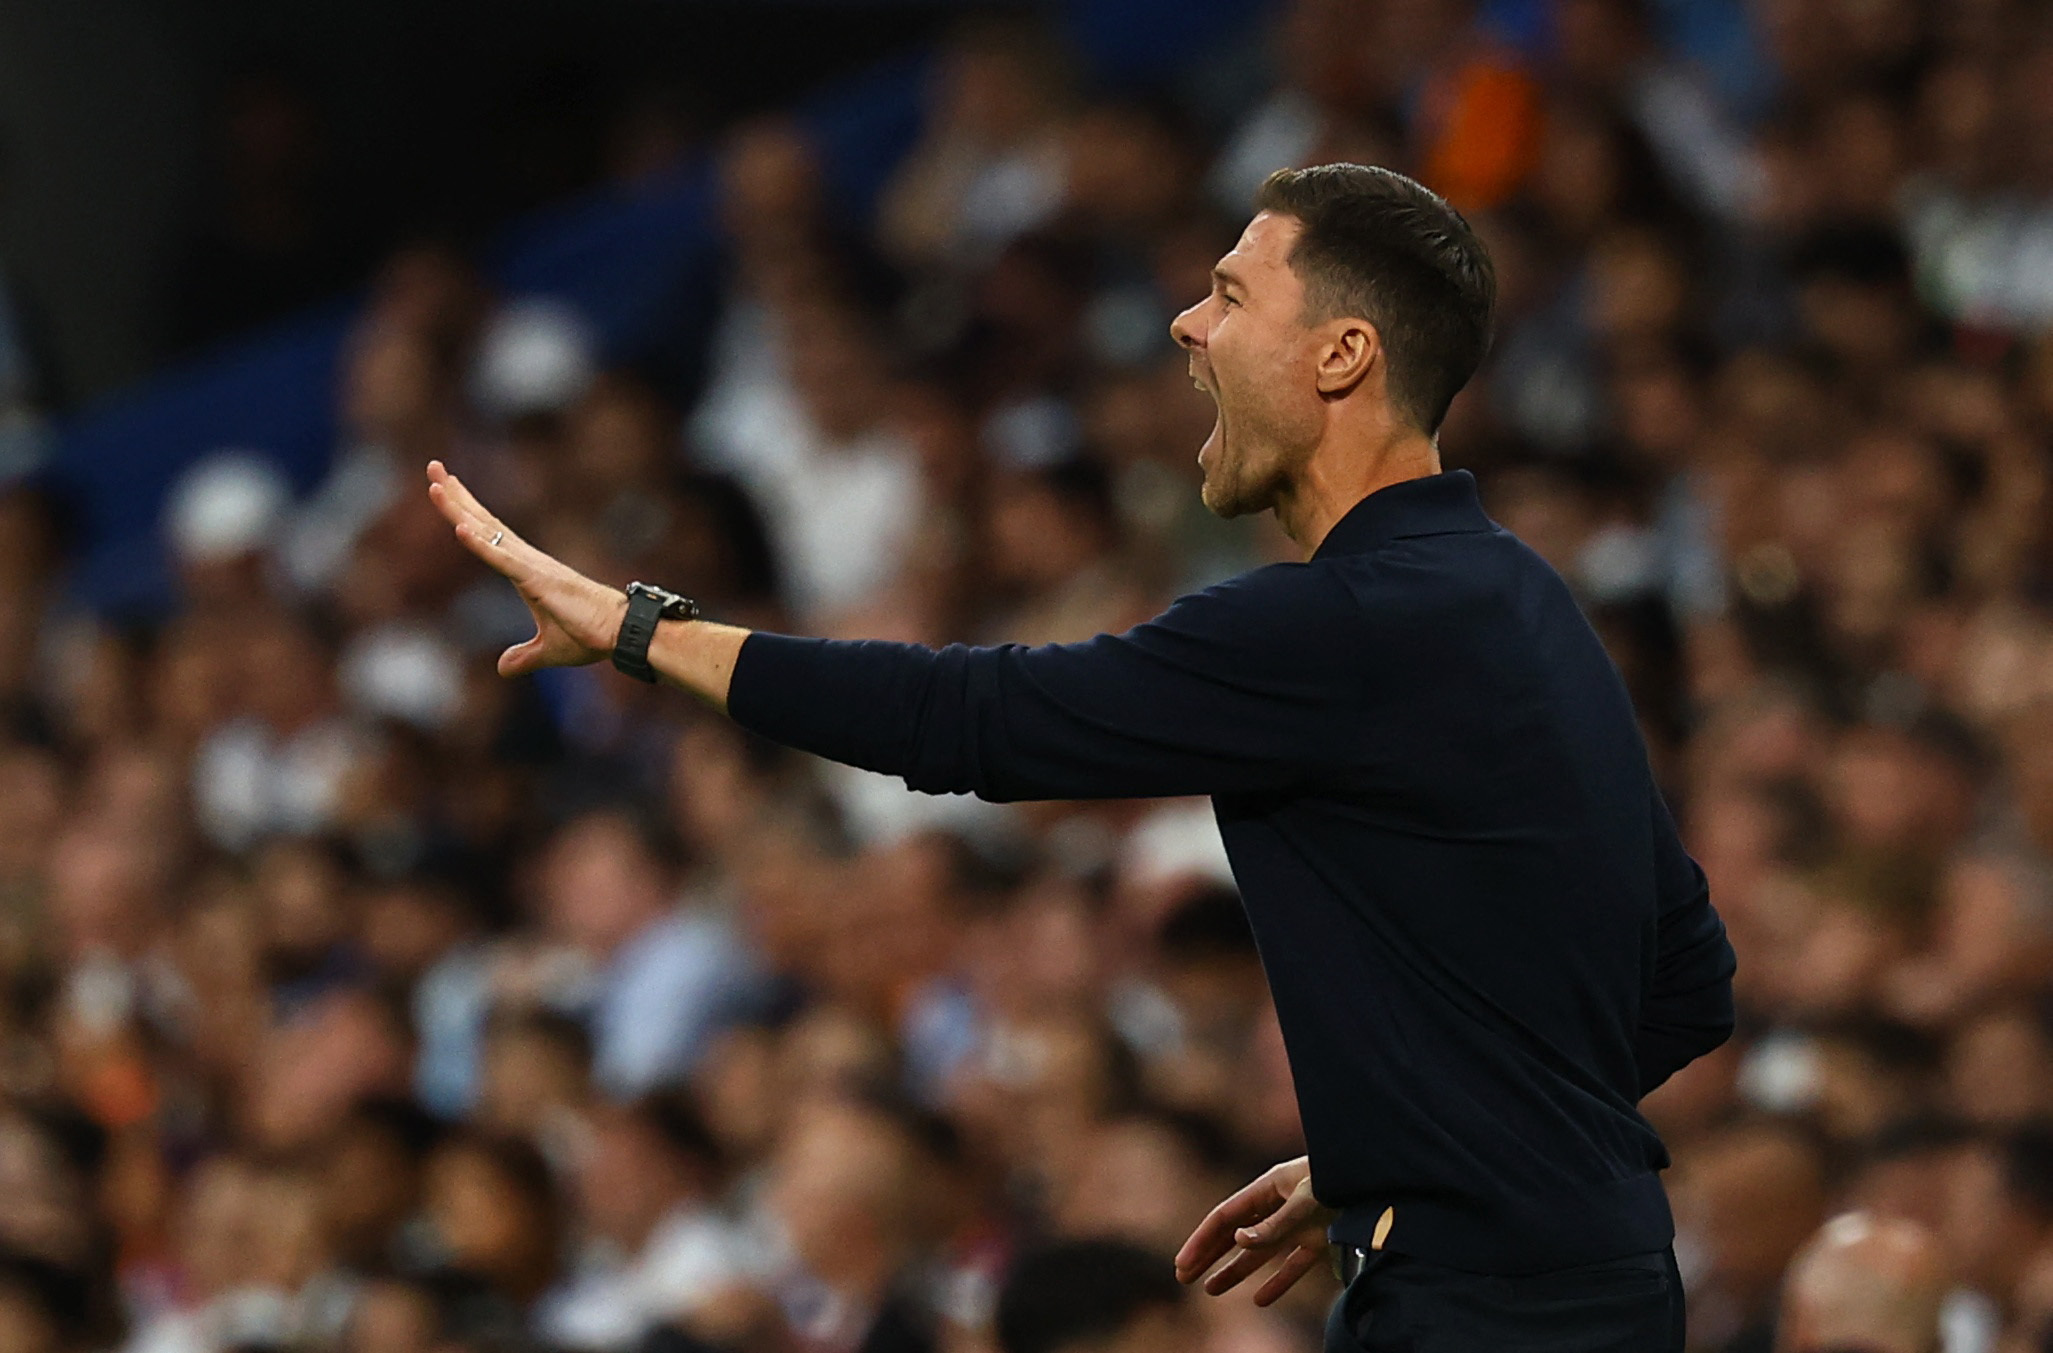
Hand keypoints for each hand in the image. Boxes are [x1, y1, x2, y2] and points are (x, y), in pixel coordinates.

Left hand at [426, 461, 627, 677]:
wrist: (619, 633)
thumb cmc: (591, 635)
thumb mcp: (548, 650)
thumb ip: (523, 657)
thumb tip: (503, 669)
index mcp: (527, 571)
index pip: (490, 535)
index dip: (466, 512)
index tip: (446, 488)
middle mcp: (527, 560)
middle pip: (485, 521)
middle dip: (458, 496)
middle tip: (434, 468)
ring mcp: (532, 566)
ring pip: (488, 532)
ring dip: (460, 509)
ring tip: (436, 484)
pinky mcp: (538, 579)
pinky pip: (503, 559)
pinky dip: (480, 544)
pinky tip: (459, 528)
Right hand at [1175, 1155, 1335, 1305]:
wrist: (1383, 1182)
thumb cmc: (1342, 1180)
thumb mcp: (1305, 1201)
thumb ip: (1273, 1224)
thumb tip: (1237, 1240)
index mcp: (1269, 1187)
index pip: (1225, 1216)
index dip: (1202, 1240)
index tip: (1183, 1264)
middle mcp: (1279, 1205)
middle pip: (1235, 1234)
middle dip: (1208, 1255)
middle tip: (1184, 1277)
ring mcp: (1299, 1224)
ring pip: (1258, 1252)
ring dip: (1234, 1270)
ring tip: (1210, 1290)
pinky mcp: (1320, 1239)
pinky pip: (1292, 1264)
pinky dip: (1277, 1282)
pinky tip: (1260, 1300)